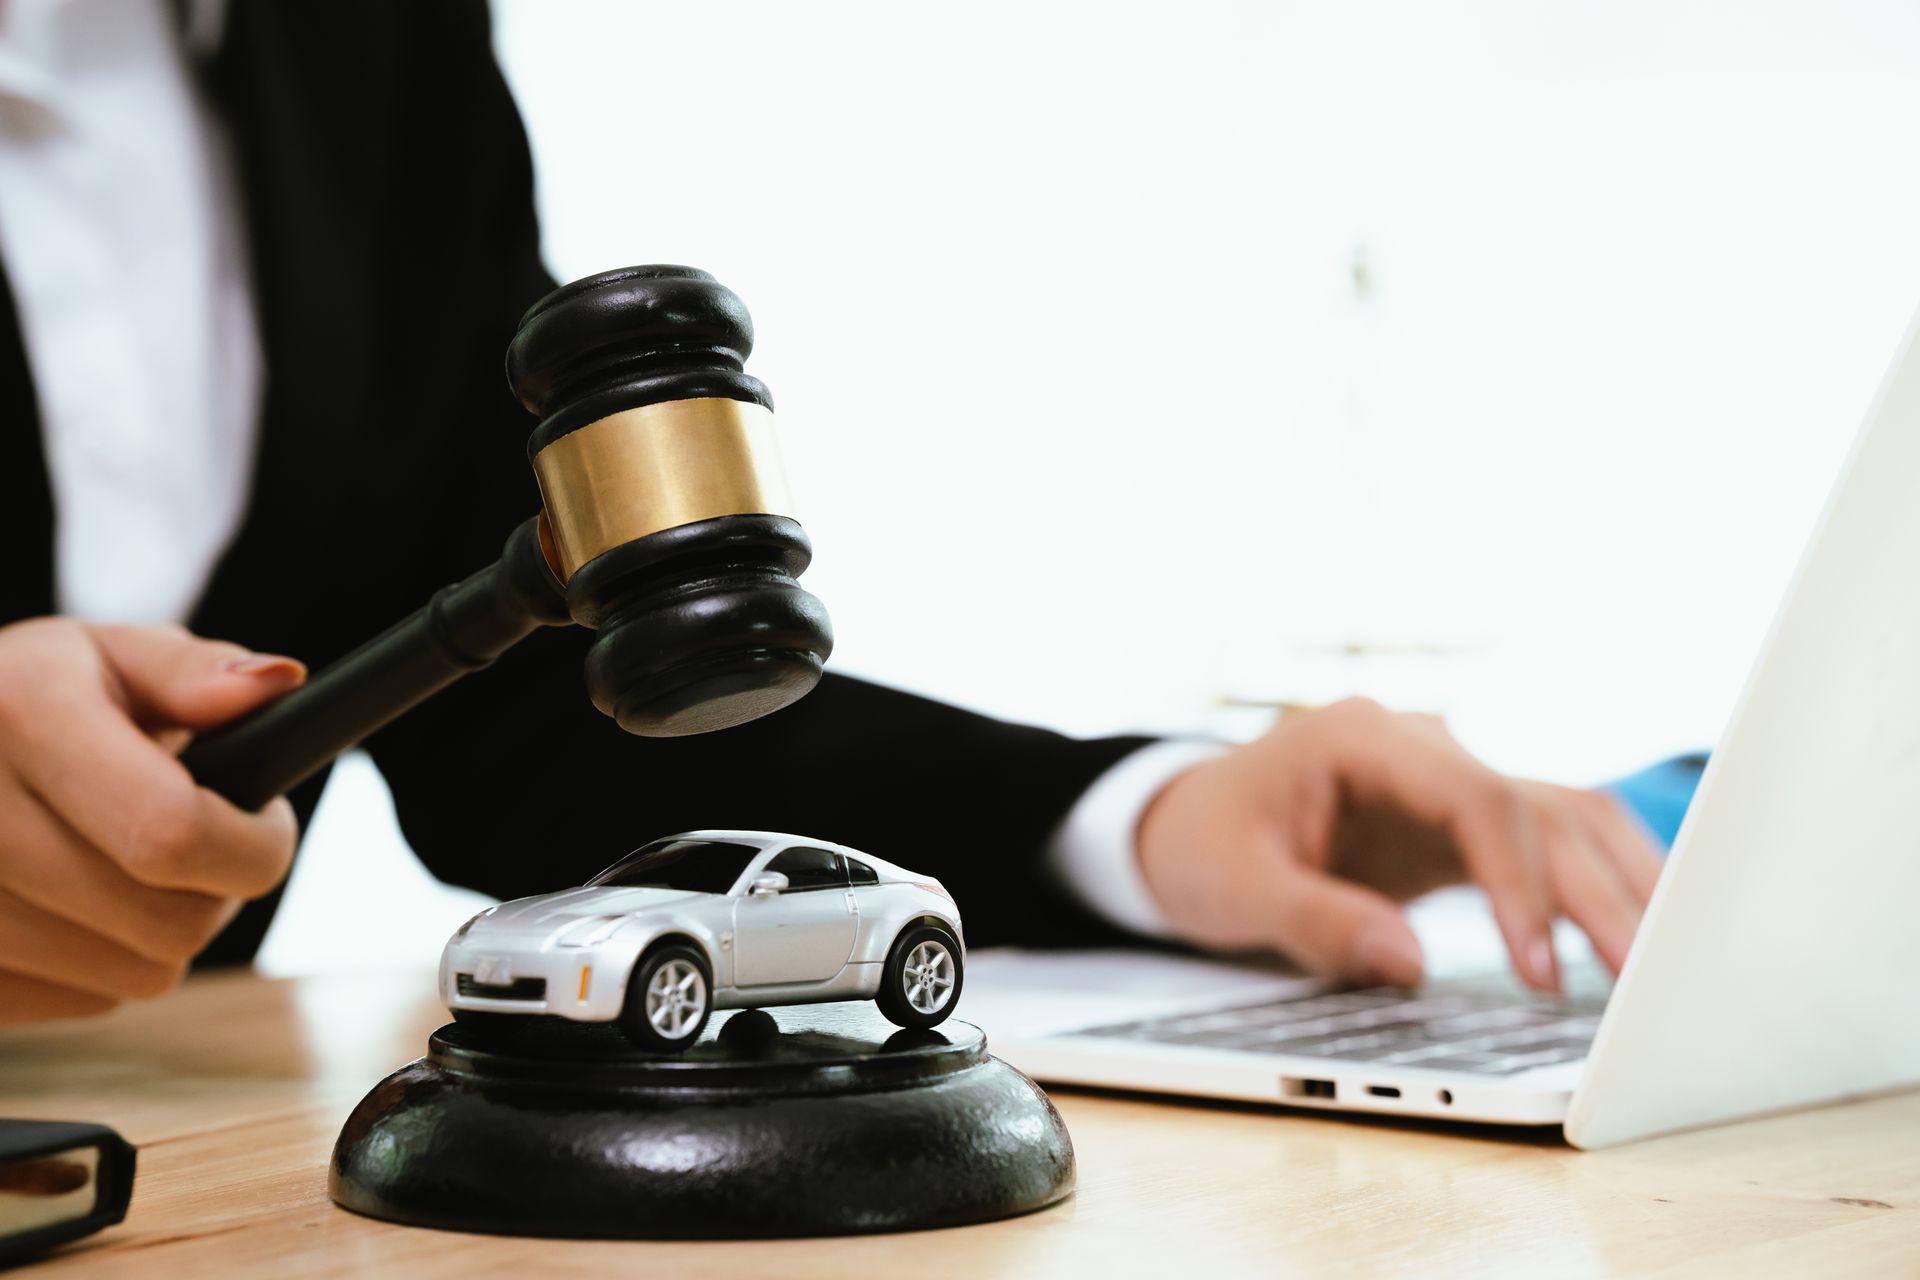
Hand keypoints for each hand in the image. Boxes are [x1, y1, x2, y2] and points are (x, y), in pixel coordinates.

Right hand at [0, 619, 305, 1025]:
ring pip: (137, 974)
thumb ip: (197, 673)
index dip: (250, 842)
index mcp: (20, 716)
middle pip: (170, 922)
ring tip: (130, 861)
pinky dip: (101, 960)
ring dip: (161, 928)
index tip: (266, 821)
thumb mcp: (109, 657)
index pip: (171, 831)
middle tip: (203, 838)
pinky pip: (84, 1000)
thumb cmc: (36, 699)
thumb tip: (276, 683)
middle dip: (218, 887)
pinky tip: (72, 898)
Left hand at [1136, 698, 1661, 990]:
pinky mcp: (1457, 826)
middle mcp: (1421, 747)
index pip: (1476, 800)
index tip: (1539, 970)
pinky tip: (1634, 935)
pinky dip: (1593, 886)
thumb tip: (1408, 963)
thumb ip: (1316, 920)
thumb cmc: (1201, 844)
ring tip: (1663, 967)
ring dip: (1618, 884)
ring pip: (1563, 818)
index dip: (1517, 884)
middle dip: (1598, 895)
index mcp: (1363, 738)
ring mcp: (1445, 782)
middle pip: (1539, 809)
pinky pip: (1545, 845)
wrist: (1182, 825)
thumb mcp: (1234, 886)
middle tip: (1642, 984)